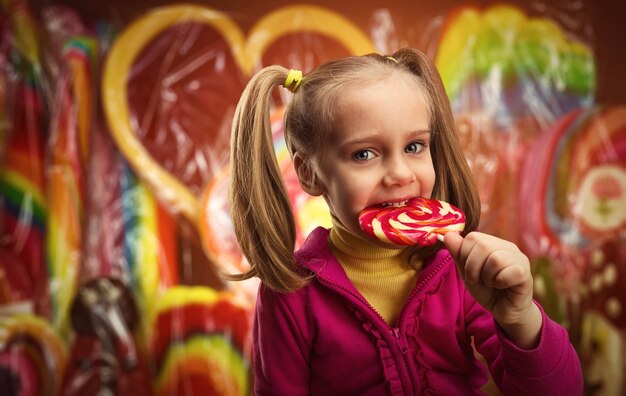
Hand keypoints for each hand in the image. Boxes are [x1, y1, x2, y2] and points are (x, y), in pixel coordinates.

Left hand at [443, 231, 541, 347]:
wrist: (504, 311)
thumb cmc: (487, 290)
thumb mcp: (467, 271)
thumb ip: (458, 253)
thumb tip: (447, 234)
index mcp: (493, 243)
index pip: (472, 237)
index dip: (464, 256)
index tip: (470, 271)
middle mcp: (507, 247)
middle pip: (482, 245)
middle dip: (473, 267)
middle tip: (479, 280)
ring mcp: (519, 258)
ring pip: (495, 259)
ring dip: (487, 277)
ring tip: (491, 283)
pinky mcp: (525, 272)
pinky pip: (507, 273)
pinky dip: (499, 283)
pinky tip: (502, 286)